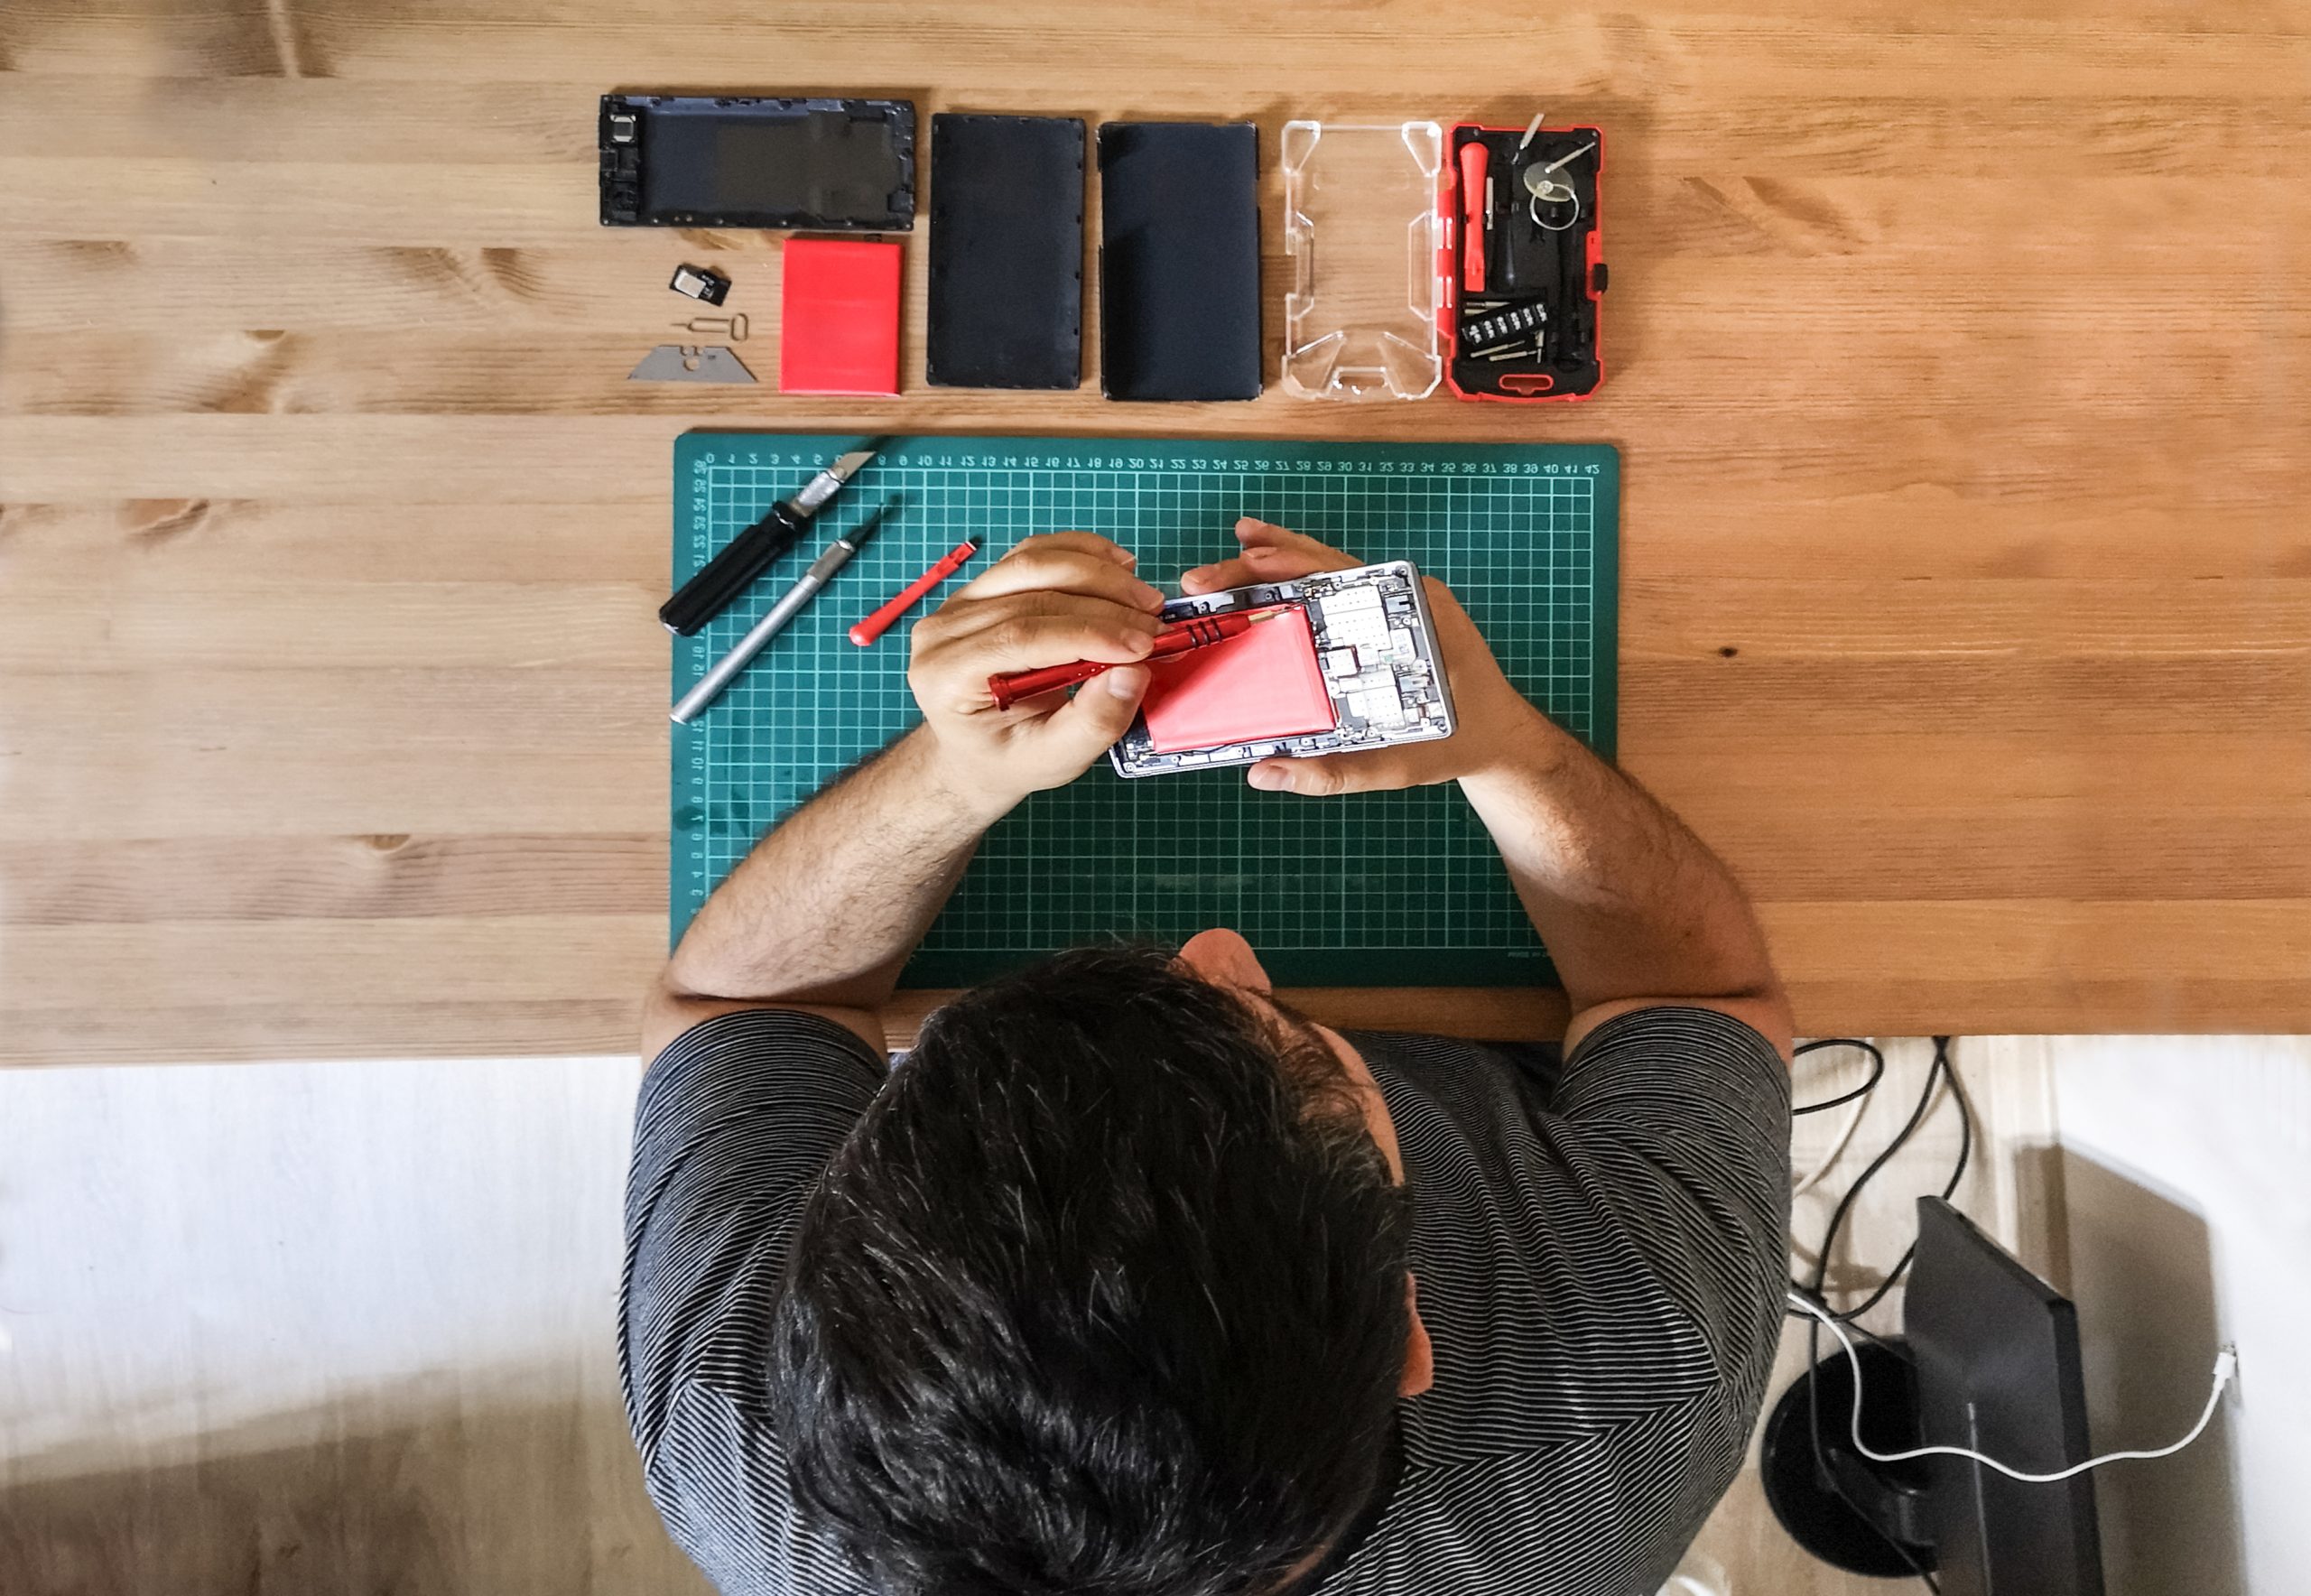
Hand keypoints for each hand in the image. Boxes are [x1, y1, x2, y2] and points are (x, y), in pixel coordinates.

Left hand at [907, 531, 1166, 814]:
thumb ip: (1093, 722)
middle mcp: (944, 629)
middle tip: (1156, 623)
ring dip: (1098, 572)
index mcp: (946, 675)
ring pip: (1033, 563)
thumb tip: (1133, 673)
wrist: (977, 751)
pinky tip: (1120, 569)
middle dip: (1104, 603)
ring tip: (1145, 598)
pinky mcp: (986, 586)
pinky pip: (1035, 554)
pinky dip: (1082, 554)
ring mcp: (961, 601)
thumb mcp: (1054, 759)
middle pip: (1029, 592)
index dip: (1088, 633)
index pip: (1020, 635)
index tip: (1143, 644)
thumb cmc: (1011, 759)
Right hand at [1180, 518, 1546, 794]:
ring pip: (1325, 572)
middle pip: (1323, 567)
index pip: (1342, 579)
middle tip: (1205, 575)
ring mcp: (1395, 603)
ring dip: (1273, 562)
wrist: (1503, 740)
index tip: (1248, 563)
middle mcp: (1405, 598)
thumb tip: (1264, 773)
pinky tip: (1259, 572)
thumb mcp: (1396, 765)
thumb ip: (1332, 772)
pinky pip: (1335, 592)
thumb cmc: (1460, 745)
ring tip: (1223, 558)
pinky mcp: (1385, 617)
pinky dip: (1295, 579)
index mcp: (1415, 615)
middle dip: (1263, 563)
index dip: (1291, 565)